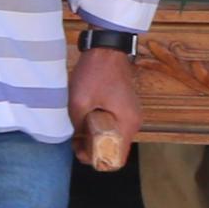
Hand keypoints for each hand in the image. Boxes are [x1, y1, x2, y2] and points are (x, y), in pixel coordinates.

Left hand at [69, 41, 143, 156]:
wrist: (106, 47)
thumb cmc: (95, 73)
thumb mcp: (79, 102)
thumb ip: (77, 126)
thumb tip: (76, 140)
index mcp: (127, 124)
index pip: (117, 158)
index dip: (97, 160)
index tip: (80, 151)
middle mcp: (134, 122)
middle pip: (114, 148)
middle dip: (93, 149)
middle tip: (74, 141)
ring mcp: (131, 114)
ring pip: (113, 137)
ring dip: (96, 137)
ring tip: (78, 130)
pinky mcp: (126, 107)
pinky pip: (114, 125)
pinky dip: (100, 127)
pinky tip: (86, 119)